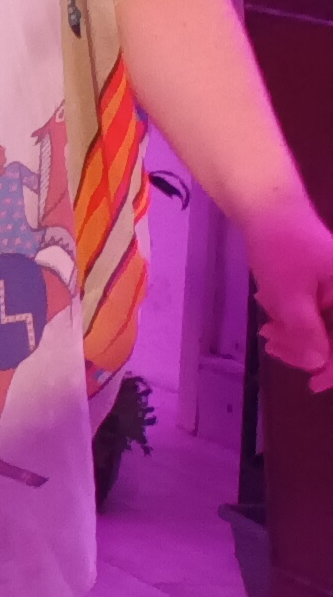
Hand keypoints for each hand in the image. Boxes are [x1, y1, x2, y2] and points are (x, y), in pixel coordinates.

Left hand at [248, 190, 332, 385]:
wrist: (271, 213)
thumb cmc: (282, 249)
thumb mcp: (290, 295)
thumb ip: (306, 331)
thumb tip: (320, 364)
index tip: (314, 384)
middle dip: (306, 348)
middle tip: (273, 345)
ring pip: (325, 331)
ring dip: (296, 336)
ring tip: (268, 329)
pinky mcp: (330, 290)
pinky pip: (318, 317)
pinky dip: (295, 322)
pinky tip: (273, 315)